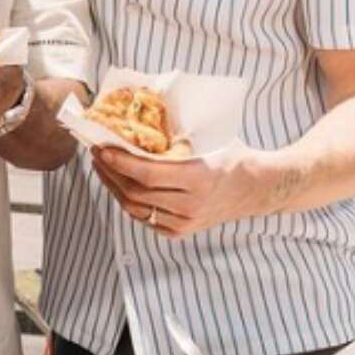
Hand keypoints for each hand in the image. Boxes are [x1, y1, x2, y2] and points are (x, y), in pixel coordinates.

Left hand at [88, 143, 265, 238]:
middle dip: (111, 173)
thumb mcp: (211, 140)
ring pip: (136, 209)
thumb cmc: (234, 156)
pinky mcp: (181, 231)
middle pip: (137, 193)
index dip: (121, 162)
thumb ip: (178, 138)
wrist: (257, 188)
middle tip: (97, 153)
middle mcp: (190, 205)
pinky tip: (122, 186)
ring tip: (104, 169)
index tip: (103, 149)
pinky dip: (129, 203)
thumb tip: (142, 122)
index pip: (148, 174)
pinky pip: (146, 218)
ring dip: (115, 188)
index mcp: (199, 178)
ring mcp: (185, 222)